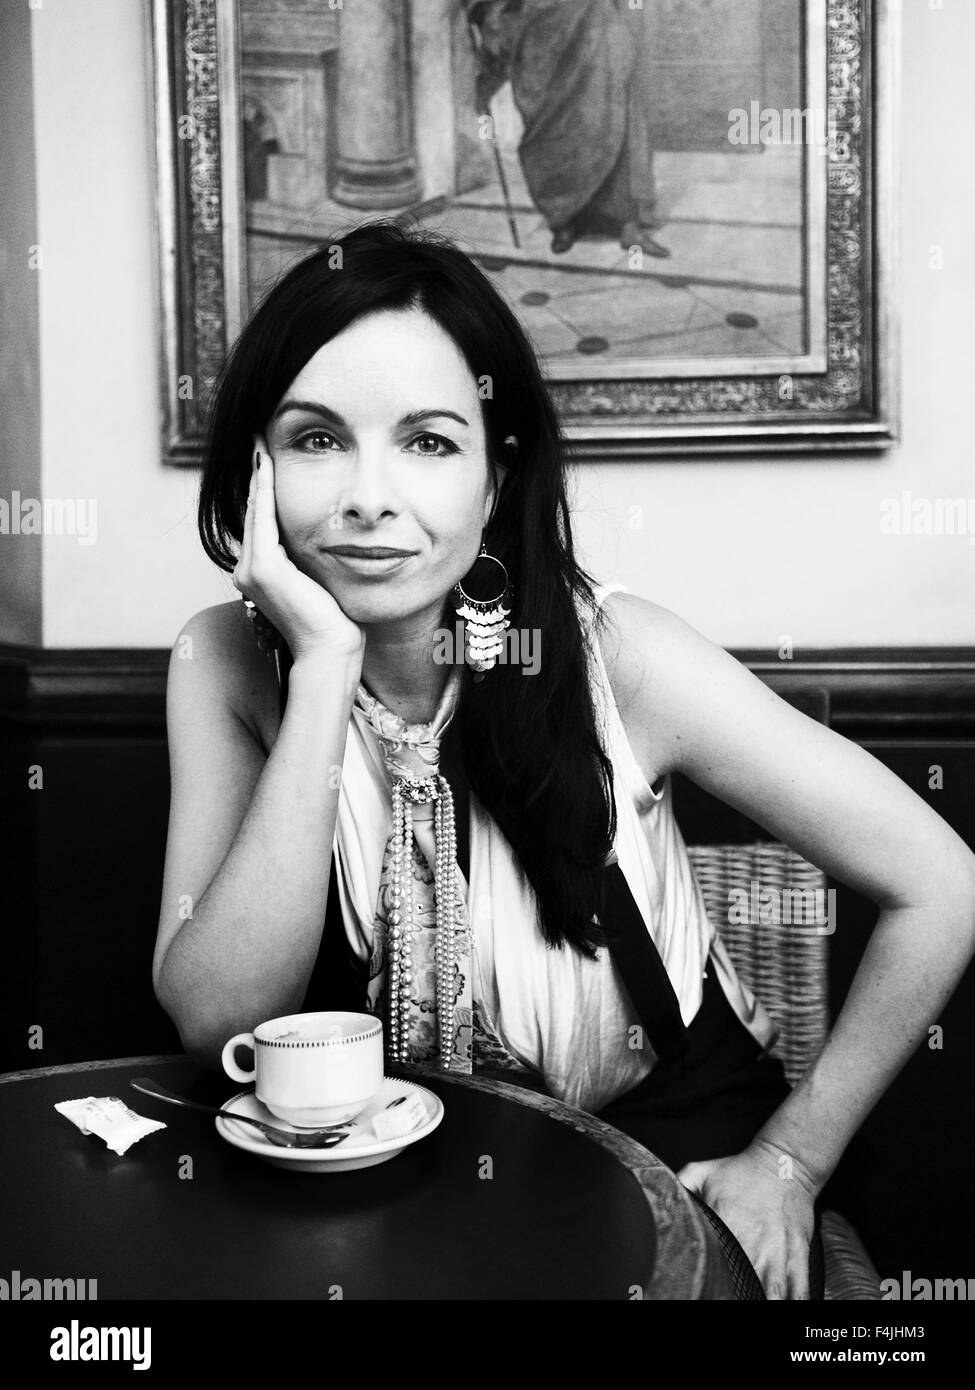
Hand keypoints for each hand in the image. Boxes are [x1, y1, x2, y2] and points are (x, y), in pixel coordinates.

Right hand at [232, 435, 364, 663]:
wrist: (332, 651)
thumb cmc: (336, 622)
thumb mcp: (321, 581)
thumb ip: (312, 559)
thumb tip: (327, 534)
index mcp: (261, 574)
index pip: (261, 521)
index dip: (262, 489)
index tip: (268, 458)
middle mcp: (248, 571)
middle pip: (253, 511)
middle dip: (257, 475)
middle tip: (259, 439)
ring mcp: (251, 570)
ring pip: (255, 510)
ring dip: (257, 475)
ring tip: (259, 443)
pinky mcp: (263, 569)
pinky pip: (262, 518)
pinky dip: (263, 489)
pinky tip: (267, 463)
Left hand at [676, 1139, 818, 1299]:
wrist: (785, 1163)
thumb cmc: (742, 1169)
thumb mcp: (702, 1171)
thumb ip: (680, 1188)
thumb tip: (661, 1202)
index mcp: (726, 1223)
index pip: (713, 1263)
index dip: (710, 1278)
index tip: (706, 1286)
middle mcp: (753, 1242)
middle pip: (744, 1285)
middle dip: (737, 1294)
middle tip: (730, 1296)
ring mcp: (778, 1252)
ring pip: (774, 1294)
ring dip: (765, 1301)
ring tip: (754, 1302)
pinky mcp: (799, 1256)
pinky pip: (800, 1290)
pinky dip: (793, 1301)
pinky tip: (785, 1305)